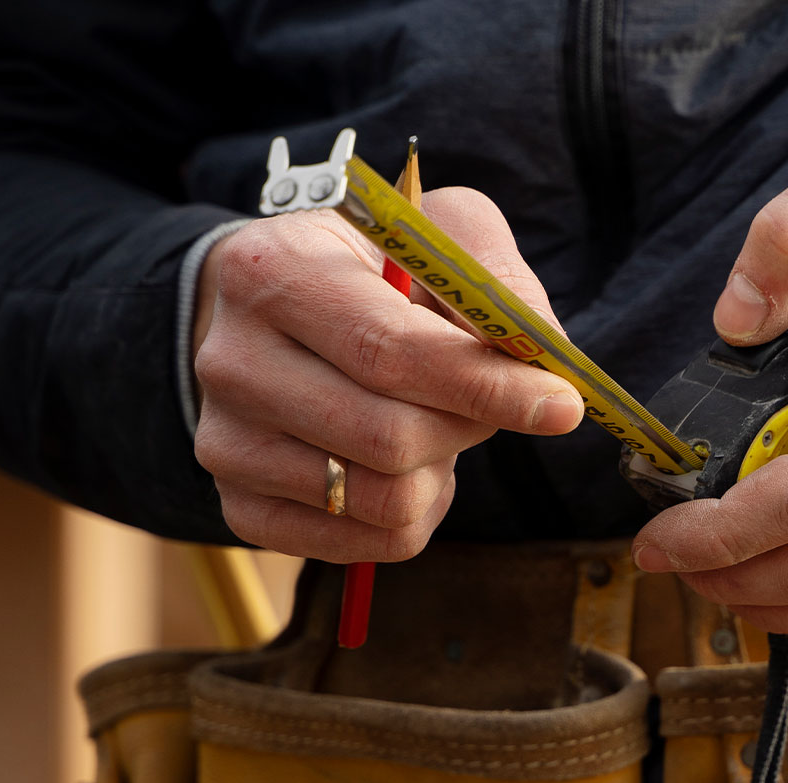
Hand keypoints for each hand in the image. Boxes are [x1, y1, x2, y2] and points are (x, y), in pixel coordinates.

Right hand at [192, 189, 581, 560]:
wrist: (270, 314)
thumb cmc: (368, 269)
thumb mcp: (430, 233)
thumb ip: (493, 279)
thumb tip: (542, 355)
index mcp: (273, 271)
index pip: (390, 351)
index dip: (485, 386)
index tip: (561, 404)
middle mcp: (231, 360)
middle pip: (390, 438)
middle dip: (467, 427)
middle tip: (486, 402)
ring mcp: (226, 442)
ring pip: (382, 501)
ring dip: (441, 472)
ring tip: (435, 426)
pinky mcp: (240, 506)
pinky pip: (363, 545)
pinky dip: (412, 516)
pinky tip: (404, 468)